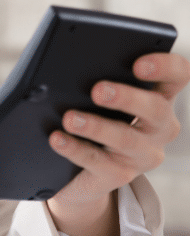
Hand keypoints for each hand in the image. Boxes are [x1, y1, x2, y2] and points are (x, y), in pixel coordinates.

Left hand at [48, 52, 188, 235]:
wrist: (84, 167)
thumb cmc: (95, 116)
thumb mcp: (101, 96)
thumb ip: (96, 75)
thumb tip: (67, 61)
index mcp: (158, 97)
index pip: (177, 76)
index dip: (165, 67)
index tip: (138, 65)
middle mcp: (159, 127)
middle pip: (155, 109)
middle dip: (127, 98)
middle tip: (98, 91)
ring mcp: (143, 154)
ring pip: (126, 139)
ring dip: (96, 127)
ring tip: (70, 118)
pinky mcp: (120, 174)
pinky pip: (99, 163)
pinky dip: (75, 149)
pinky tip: (58, 139)